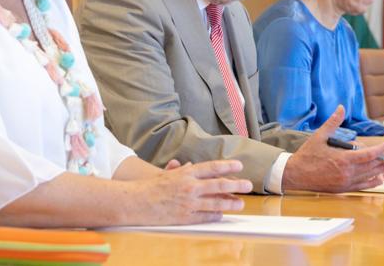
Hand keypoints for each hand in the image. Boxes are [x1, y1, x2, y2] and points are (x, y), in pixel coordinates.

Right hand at [126, 159, 252, 224]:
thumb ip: (182, 171)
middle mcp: (189, 187)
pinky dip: (214, 216)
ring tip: (240, 203)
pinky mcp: (184, 217)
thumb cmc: (150, 188)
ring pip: (215, 203)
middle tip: (248, 185)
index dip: (227, 166)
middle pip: (218, 185)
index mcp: (186, 174)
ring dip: (229, 203)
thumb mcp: (167, 174)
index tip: (239, 165)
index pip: (212, 168)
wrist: (135, 202)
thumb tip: (190, 166)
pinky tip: (221, 215)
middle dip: (236, 185)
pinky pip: (204, 217)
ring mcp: (188, 203)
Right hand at [282, 106, 383, 192]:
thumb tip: (341, 108)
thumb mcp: (319, 136)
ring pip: (368, 177)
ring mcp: (345, 182)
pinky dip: (372, 183)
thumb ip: (333, 122)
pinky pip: (362, 186)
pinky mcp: (342, 189)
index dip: (381, 150)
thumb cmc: (307, 155)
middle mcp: (346, 173)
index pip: (368, 154)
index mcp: (343, 159)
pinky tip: (378, 180)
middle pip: (372, 166)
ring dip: (381, 171)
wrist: (295, 174)